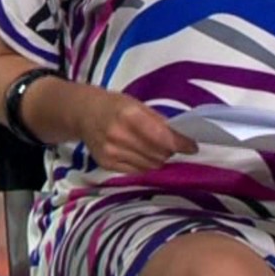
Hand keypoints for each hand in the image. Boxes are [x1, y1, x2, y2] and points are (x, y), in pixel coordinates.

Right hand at [74, 89, 198, 172]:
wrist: (82, 114)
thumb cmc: (113, 105)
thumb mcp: (136, 104)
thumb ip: (158, 121)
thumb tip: (181, 138)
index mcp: (129, 115)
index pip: (162, 138)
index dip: (181, 144)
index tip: (192, 147)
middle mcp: (119, 135)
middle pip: (158, 155)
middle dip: (169, 151)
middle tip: (169, 144)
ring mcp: (111, 152)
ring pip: (149, 166)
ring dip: (157, 159)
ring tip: (153, 149)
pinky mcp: (106, 164)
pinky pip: (136, 171)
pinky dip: (143, 164)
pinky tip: (139, 154)